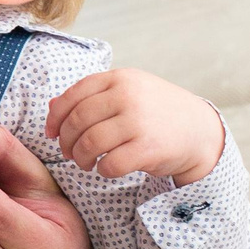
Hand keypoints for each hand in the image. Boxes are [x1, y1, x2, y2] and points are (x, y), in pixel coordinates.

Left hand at [46, 68, 226, 183]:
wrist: (199, 130)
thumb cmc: (156, 111)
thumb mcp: (127, 93)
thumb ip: (91, 97)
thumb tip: (51, 107)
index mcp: (120, 78)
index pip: (73, 95)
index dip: (56, 117)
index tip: (50, 133)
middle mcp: (128, 96)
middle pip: (78, 121)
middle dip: (66, 141)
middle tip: (68, 153)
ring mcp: (139, 121)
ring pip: (90, 143)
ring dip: (81, 158)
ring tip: (85, 163)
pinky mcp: (149, 148)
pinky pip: (110, 164)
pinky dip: (102, 170)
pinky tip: (106, 169)